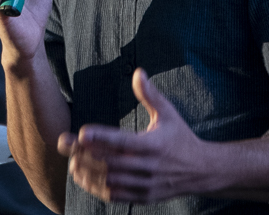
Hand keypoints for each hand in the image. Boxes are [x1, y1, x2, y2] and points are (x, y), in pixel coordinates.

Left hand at [58, 69, 210, 203]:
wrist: (203, 171)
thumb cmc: (182, 138)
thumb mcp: (169, 114)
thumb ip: (150, 95)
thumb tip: (138, 72)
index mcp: (153, 145)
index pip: (122, 141)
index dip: (101, 138)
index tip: (81, 132)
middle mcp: (149, 167)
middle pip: (110, 162)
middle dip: (84, 154)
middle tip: (65, 143)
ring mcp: (146, 185)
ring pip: (110, 181)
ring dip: (87, 172)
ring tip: (71, 161)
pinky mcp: (144, 198)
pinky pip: (116, 196)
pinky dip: (97, 188)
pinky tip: (83, 178)